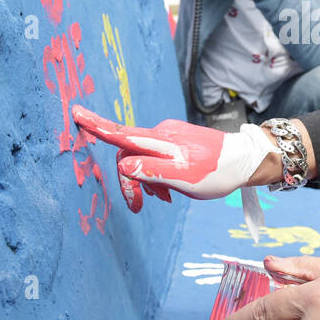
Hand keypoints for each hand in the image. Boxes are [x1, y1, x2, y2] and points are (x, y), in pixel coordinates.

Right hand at [71, 107, 280, 211]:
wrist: (245, 162)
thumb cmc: (216, 172)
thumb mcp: (182, 178)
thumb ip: (151, 171)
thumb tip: (122, 166)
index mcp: (160, 141)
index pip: (121, 133)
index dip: (96, 126)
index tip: (75, 113)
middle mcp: (161, 133)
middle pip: (129, 154)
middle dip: (129, 181)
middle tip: (139, 206)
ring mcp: (169, 136)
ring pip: (143, 159)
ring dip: (146, 181)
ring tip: (165, 198)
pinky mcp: (177, 142)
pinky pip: (156, 158)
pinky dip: (158, 176)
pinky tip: (171, 190)